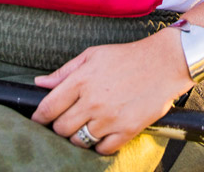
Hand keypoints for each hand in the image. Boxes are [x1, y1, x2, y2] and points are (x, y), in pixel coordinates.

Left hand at [31, 29, 192, 154]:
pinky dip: (99, 144)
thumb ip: (65, 71)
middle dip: (59, 126)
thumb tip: (40, 83)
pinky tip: (103, 132)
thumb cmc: (128, 57)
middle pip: (61, 128)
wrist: (164, 63)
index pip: (48, 108)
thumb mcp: (93, 55)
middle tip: (67, 120)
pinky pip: (102, 148)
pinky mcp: (127, 130)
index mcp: (81, 80)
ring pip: (79, 141)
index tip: (39, 119)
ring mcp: (110, 118)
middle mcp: (93, 102)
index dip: (39, 117)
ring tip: (86, 125)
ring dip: (78, 136)